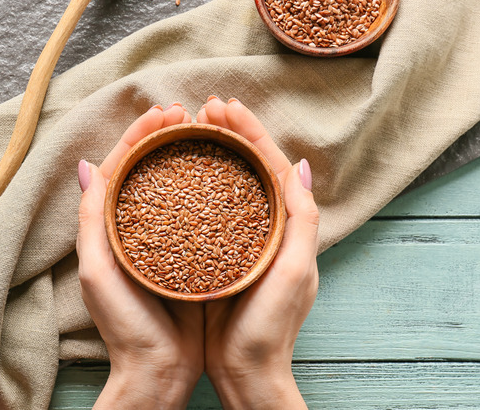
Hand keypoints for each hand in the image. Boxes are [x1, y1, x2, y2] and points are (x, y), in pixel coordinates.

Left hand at [76, 104, 202, 408]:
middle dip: (164, 136)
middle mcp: (138, 228)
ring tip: (205, 131)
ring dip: (186, 154)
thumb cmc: (125, 327)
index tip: (164, 113)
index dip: (140, 136)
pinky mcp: (190, 254)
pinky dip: (206, 186)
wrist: (158, 371)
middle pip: (149, 169)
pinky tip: (224, 172)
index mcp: (111, 227)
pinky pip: (197, 211)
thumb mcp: (98, 272)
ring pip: (175, 185)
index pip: (122, 167)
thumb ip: (92, 220)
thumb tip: (88, 165)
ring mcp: (166, 239)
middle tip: (187, 113)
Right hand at [197, 97, 319, 408]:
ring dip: (211, 152)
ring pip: (225, 183)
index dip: (249, 131)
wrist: (246, 373)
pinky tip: (177, 173)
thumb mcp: (295, 272)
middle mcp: (262, 227)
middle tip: (203, 107)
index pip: (269, 163)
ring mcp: (238, 240)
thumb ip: (302, 219)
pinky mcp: (215, 255)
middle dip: (229, 133)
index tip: (224, 106)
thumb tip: (300, 166)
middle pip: (247, 167)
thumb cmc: (270, 327)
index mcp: (286, 225)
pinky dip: (196, 184)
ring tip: (190, 128)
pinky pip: (207, 209)